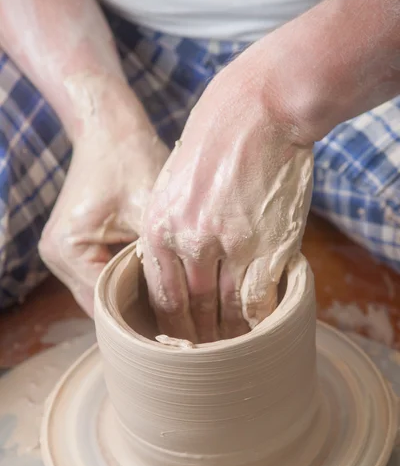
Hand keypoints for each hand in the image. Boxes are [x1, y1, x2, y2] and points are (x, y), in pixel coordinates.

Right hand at [39, 79, 168, 314]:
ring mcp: (65, 252)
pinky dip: (126, 282)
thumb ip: (157, 256)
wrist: (109, 125)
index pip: (105, 306)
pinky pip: (103, 276)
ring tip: (171, 312)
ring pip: (102, 294)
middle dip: (137, 315)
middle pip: (100, 306)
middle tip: (179, 328)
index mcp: (69, 250)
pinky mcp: (78, 244)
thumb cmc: (130, 158)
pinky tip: (156, 287)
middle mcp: (58, 257)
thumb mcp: (149, 209)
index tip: (176, 334)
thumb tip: (184, 301)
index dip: (141, 321)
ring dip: (132, 300)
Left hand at [142, 55, 312, 342]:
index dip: (171, 325)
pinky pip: (257, 300)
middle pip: (190, 309)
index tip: (181, 340)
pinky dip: (257, 318)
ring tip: (232, 348)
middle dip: (198, 336)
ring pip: (224, 309)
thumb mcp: (173, 184)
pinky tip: (259, 326)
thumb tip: (180, 268)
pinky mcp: (264, 246)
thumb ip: (171, 230)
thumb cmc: (214, 143)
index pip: (160, 295)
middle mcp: (188, 241)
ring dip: (228, 333)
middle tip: (206, 356)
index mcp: (157, 228)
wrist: (257, 108)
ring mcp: (227, 246)